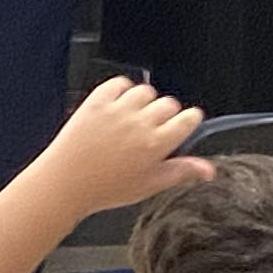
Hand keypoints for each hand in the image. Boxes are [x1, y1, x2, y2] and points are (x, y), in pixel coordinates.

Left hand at [33, 75, 213, 212]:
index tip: (183, 124)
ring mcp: (117, 111)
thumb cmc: (103, 189)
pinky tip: (117, 105)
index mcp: (156, 144)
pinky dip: (120, 90)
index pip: (189, 118)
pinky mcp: (95, 103)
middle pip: (169, 103)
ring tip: (134, 118)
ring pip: (145, 91)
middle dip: (166, 114)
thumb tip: (209, 169)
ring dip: (144, 101)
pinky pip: (117, 83)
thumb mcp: (149, 185)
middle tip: (153, 128)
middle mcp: (139, 123)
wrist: (63, 184)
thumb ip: (181, 172)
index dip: (188, 120)